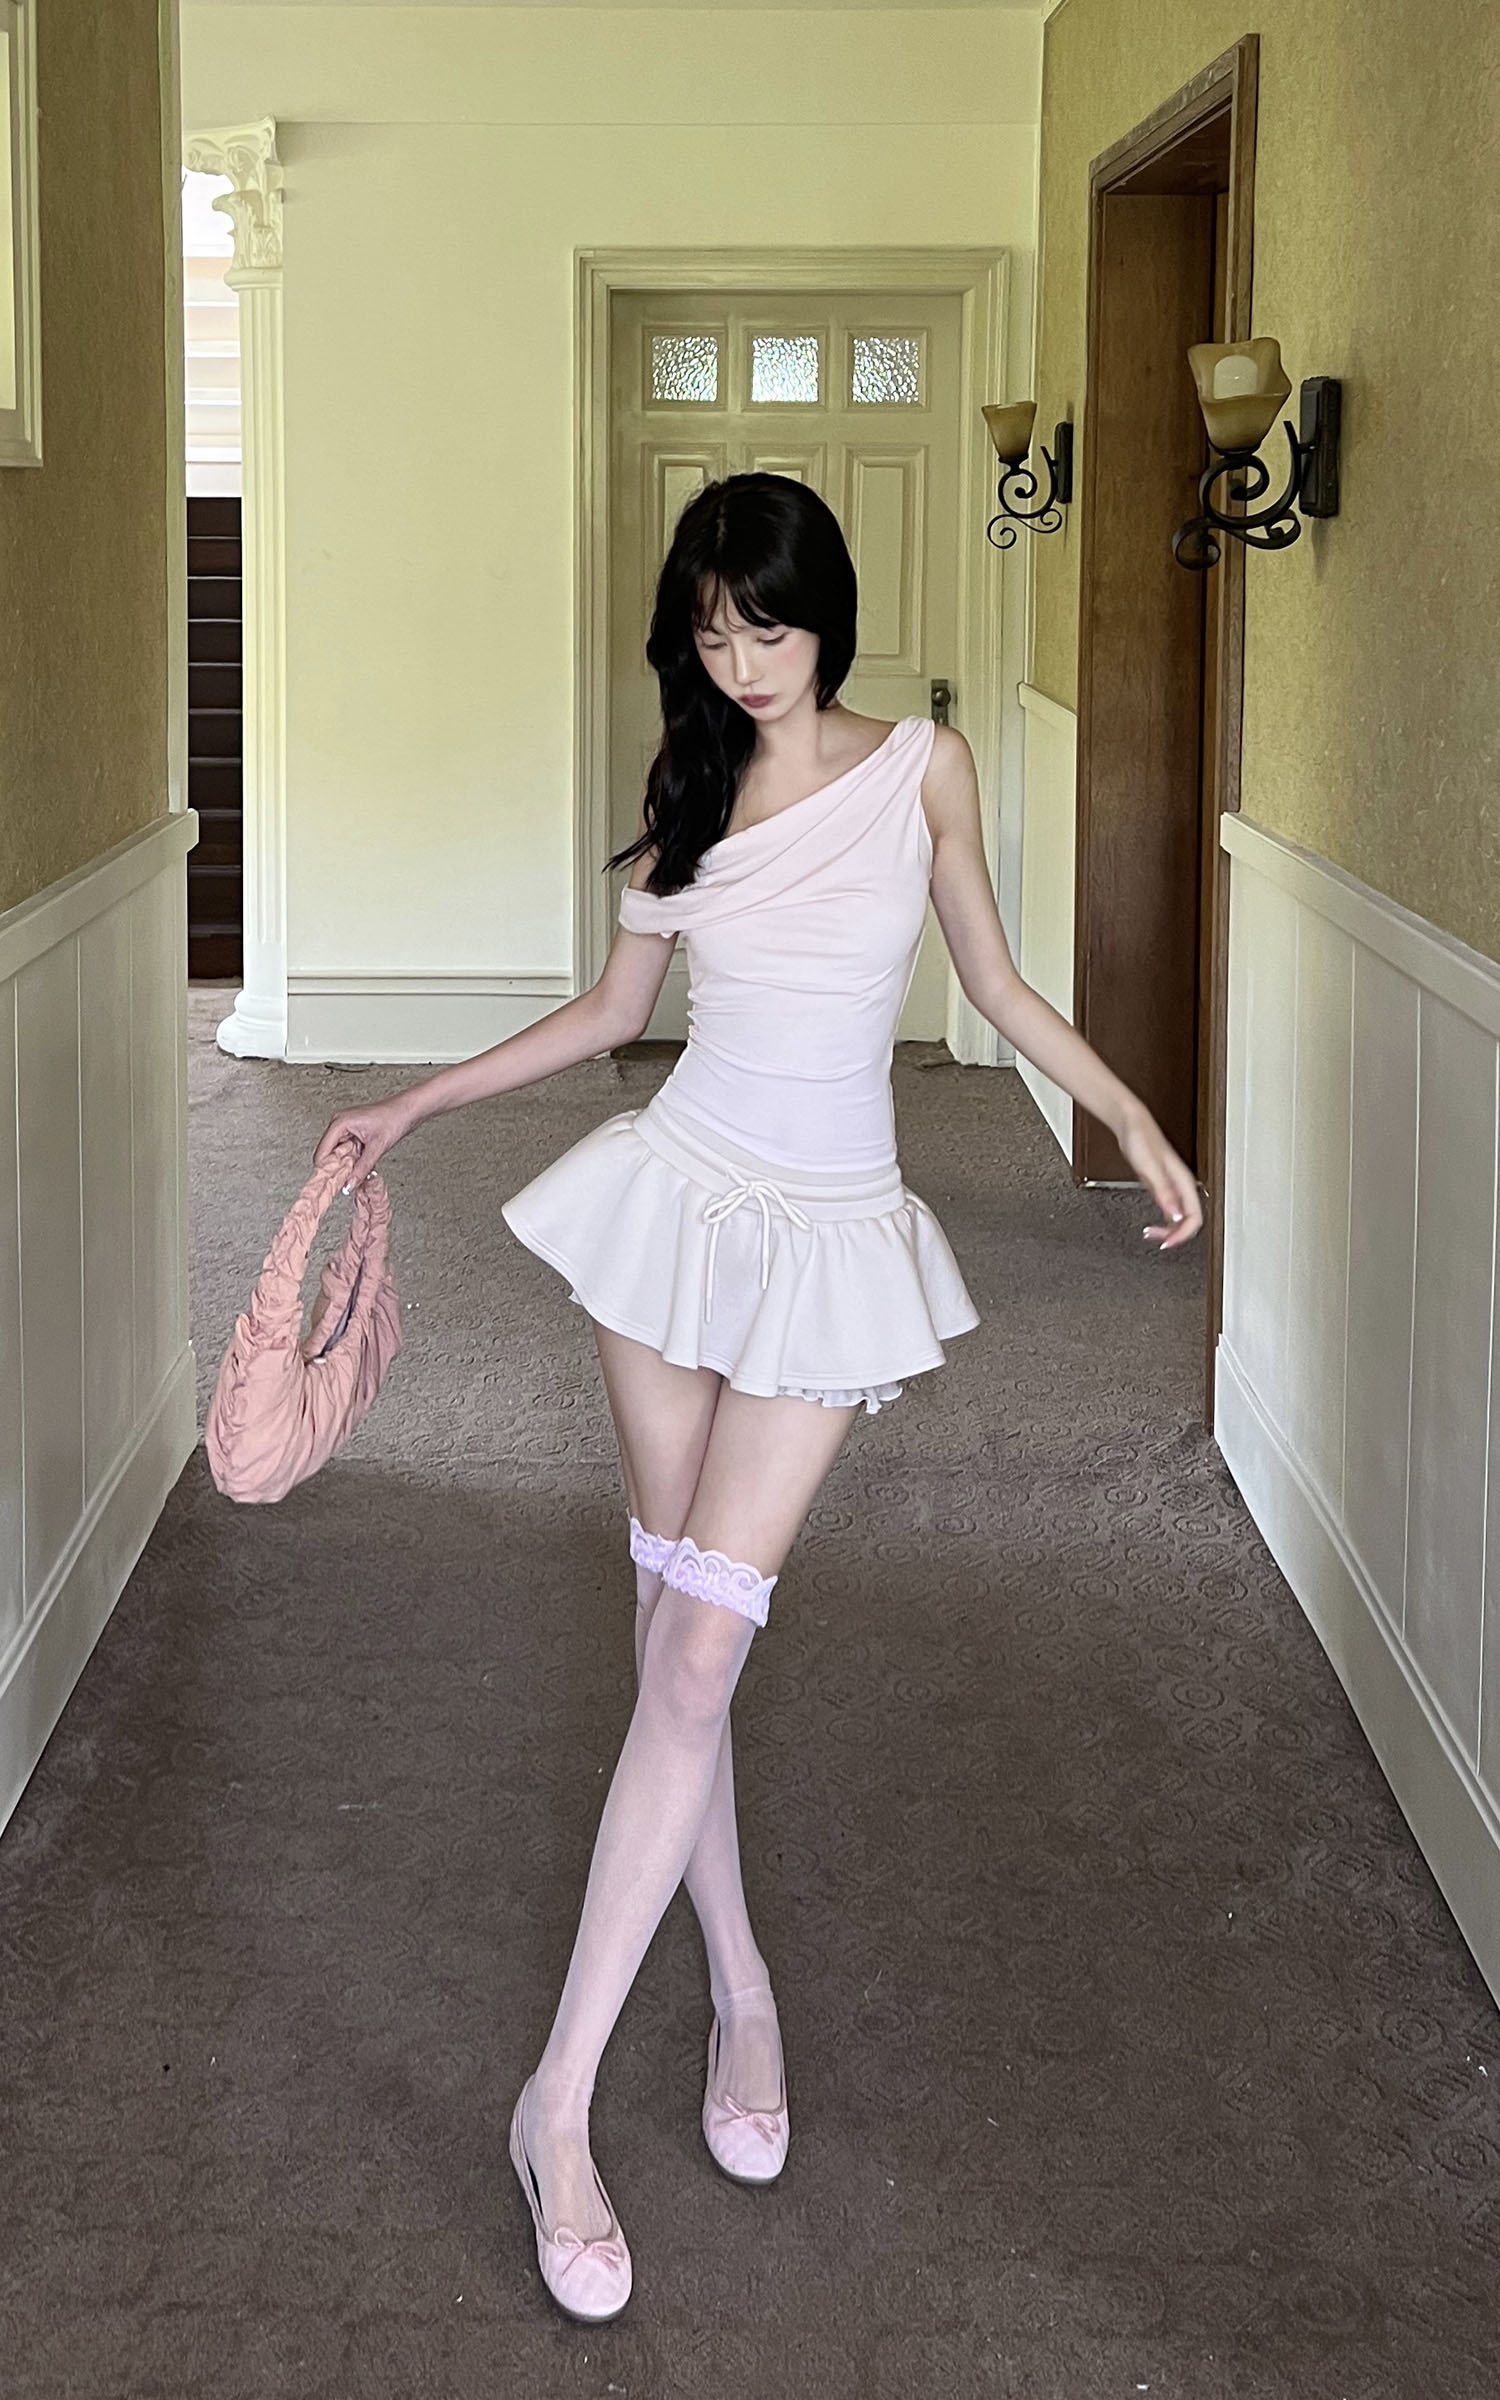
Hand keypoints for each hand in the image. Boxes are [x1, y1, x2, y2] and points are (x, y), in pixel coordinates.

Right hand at [312, 1093, 414, 1191]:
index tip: (330, 1185)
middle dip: (336, 1169)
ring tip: (358, 1172)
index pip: (322, 1152)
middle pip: (327, 1155)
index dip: (325, 1170)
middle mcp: (339, 1125)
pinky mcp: (352, 1134)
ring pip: (337, 1155)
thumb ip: (362, 1168)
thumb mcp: (377, 1147)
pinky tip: (360, 1166)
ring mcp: (345, 1129)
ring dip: (345, 1166)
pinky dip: (352, 1162)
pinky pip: (346, 1153)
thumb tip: (349, 1185)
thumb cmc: (394, 1118)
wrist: (407, 1111)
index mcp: (340, 1123)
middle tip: (347, 1182)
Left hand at [1116, 1108, 1202, 1252]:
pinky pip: (1169, 1210)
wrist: (1131, 1125)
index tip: (1167, 1243)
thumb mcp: (1150, 1168)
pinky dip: (1163, 1221)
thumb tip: (1174, 1213)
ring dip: (1169, 1230)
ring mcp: (1172, 1187)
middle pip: (1189, 1220)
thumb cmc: (1141, 1139)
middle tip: (1159, 1243)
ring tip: (1153, 1235)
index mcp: (1183, 1182)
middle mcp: (1180, 1186)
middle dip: (1176, 1235)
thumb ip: (1163, 1191)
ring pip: (1179, 1217)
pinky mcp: (1161, 1186)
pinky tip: (1153, 1224)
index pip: (1194, 1217)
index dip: (1183, 1234)